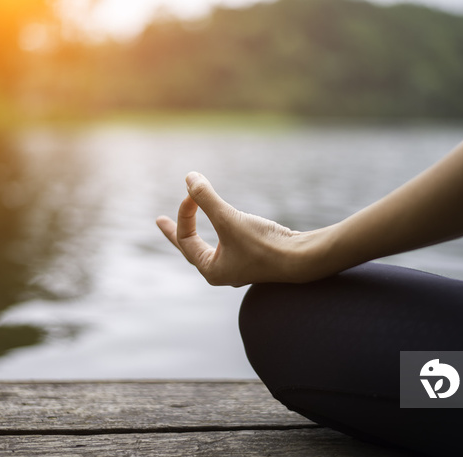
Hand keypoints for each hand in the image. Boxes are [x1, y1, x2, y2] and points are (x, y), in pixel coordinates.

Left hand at [156, 172, 311, 285]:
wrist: (302, 258)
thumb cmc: (264, 244)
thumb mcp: (229, 219)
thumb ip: (206, 198)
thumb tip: (188, 177)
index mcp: (211, 270)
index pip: (186, 239)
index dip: (185, 212)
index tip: (194, 192)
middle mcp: (222, 272)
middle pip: (191, 248)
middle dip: (177, 231)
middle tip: (160, 222)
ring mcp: (239, 266)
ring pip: (209, 246)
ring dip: (199, 231)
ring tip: (190, 223)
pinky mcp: (254, 257)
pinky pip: (227, 243)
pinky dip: (219, 231)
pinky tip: (224, 226)